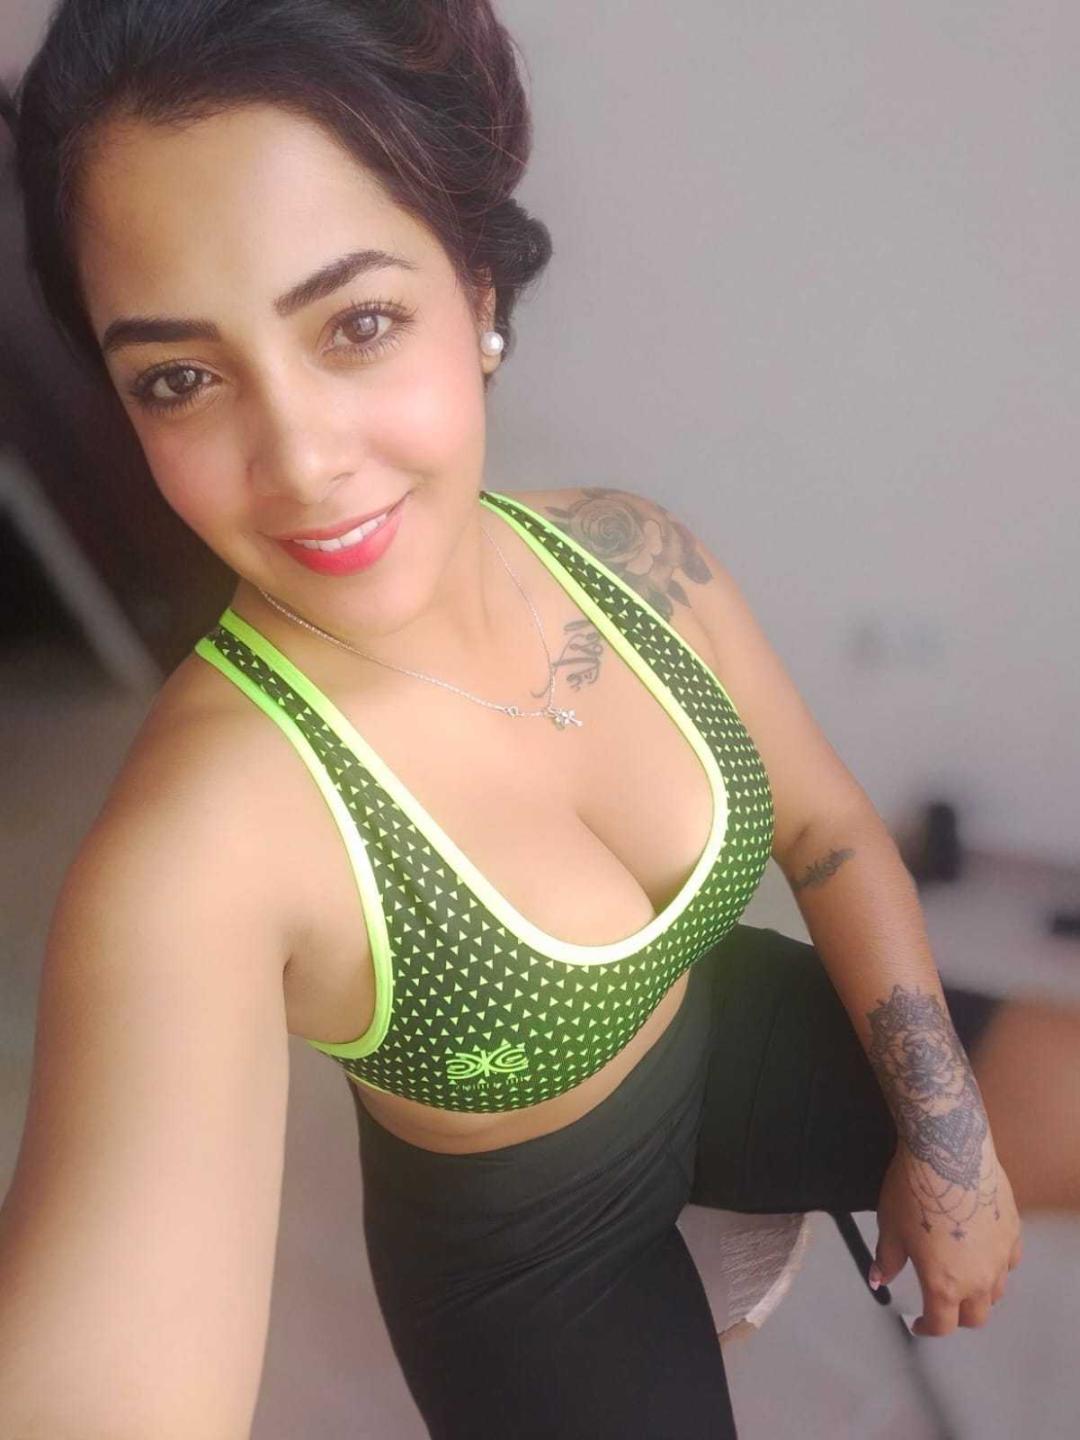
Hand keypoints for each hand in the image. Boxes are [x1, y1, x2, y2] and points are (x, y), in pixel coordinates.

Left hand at [871, 1138, 1021, 1335]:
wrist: (949, 1154)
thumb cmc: (915, 1191)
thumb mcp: (890, 1228)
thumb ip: (887, 1260)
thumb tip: (878, 1279)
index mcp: (944, 1285)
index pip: (941, 1324)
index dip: (927, 1328)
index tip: (918, 1323)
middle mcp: (978, 1279)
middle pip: (975, 1316)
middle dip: (956, 1316)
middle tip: (941, 1304)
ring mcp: (1000, 1257)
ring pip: (996, 1293)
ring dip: (980, 1294)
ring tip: (963, 1280)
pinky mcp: (1013, 1232)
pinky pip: (1009, 1262)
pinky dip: (997, 1266)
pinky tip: (983, 1254)